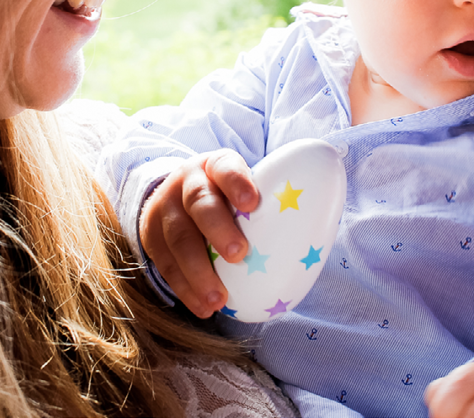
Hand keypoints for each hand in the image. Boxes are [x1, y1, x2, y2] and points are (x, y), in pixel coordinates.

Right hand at [139, 149, 258, 317]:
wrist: (174, 195)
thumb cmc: (225, 198)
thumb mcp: (243, 187)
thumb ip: (271, 203)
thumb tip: (322, 227)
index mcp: (216, 166)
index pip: (226, 167)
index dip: (238, 183)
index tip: (254, 203)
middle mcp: (187, 182)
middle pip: (199, 202)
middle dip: (218, 229)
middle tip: (238, 255)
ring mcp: (165, 208)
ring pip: (178, 238)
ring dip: (198, 271)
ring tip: (219, 298)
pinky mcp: (150, 235)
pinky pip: (165, 264)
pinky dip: (184, 288)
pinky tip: (203, 307)